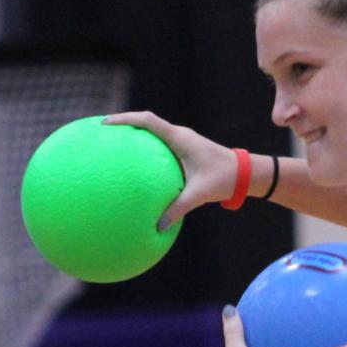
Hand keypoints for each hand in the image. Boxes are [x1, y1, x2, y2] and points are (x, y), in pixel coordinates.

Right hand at [100, 111, 241, 229]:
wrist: (244, 174)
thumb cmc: (224, 179)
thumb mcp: (199, 194)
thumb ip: (178, 209)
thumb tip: (157, 227)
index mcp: (180, 138)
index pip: (148, 121)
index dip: (126, 119)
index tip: (106, 123)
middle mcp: (178, 136)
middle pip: (145, 123)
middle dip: (123, 124)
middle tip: (101, 130)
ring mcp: (181, 142)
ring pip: (152, 133)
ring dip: (133, 135)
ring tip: (112, 145)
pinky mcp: (183, 151)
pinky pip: (158, 146)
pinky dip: (144, 151)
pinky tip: (134, 168)